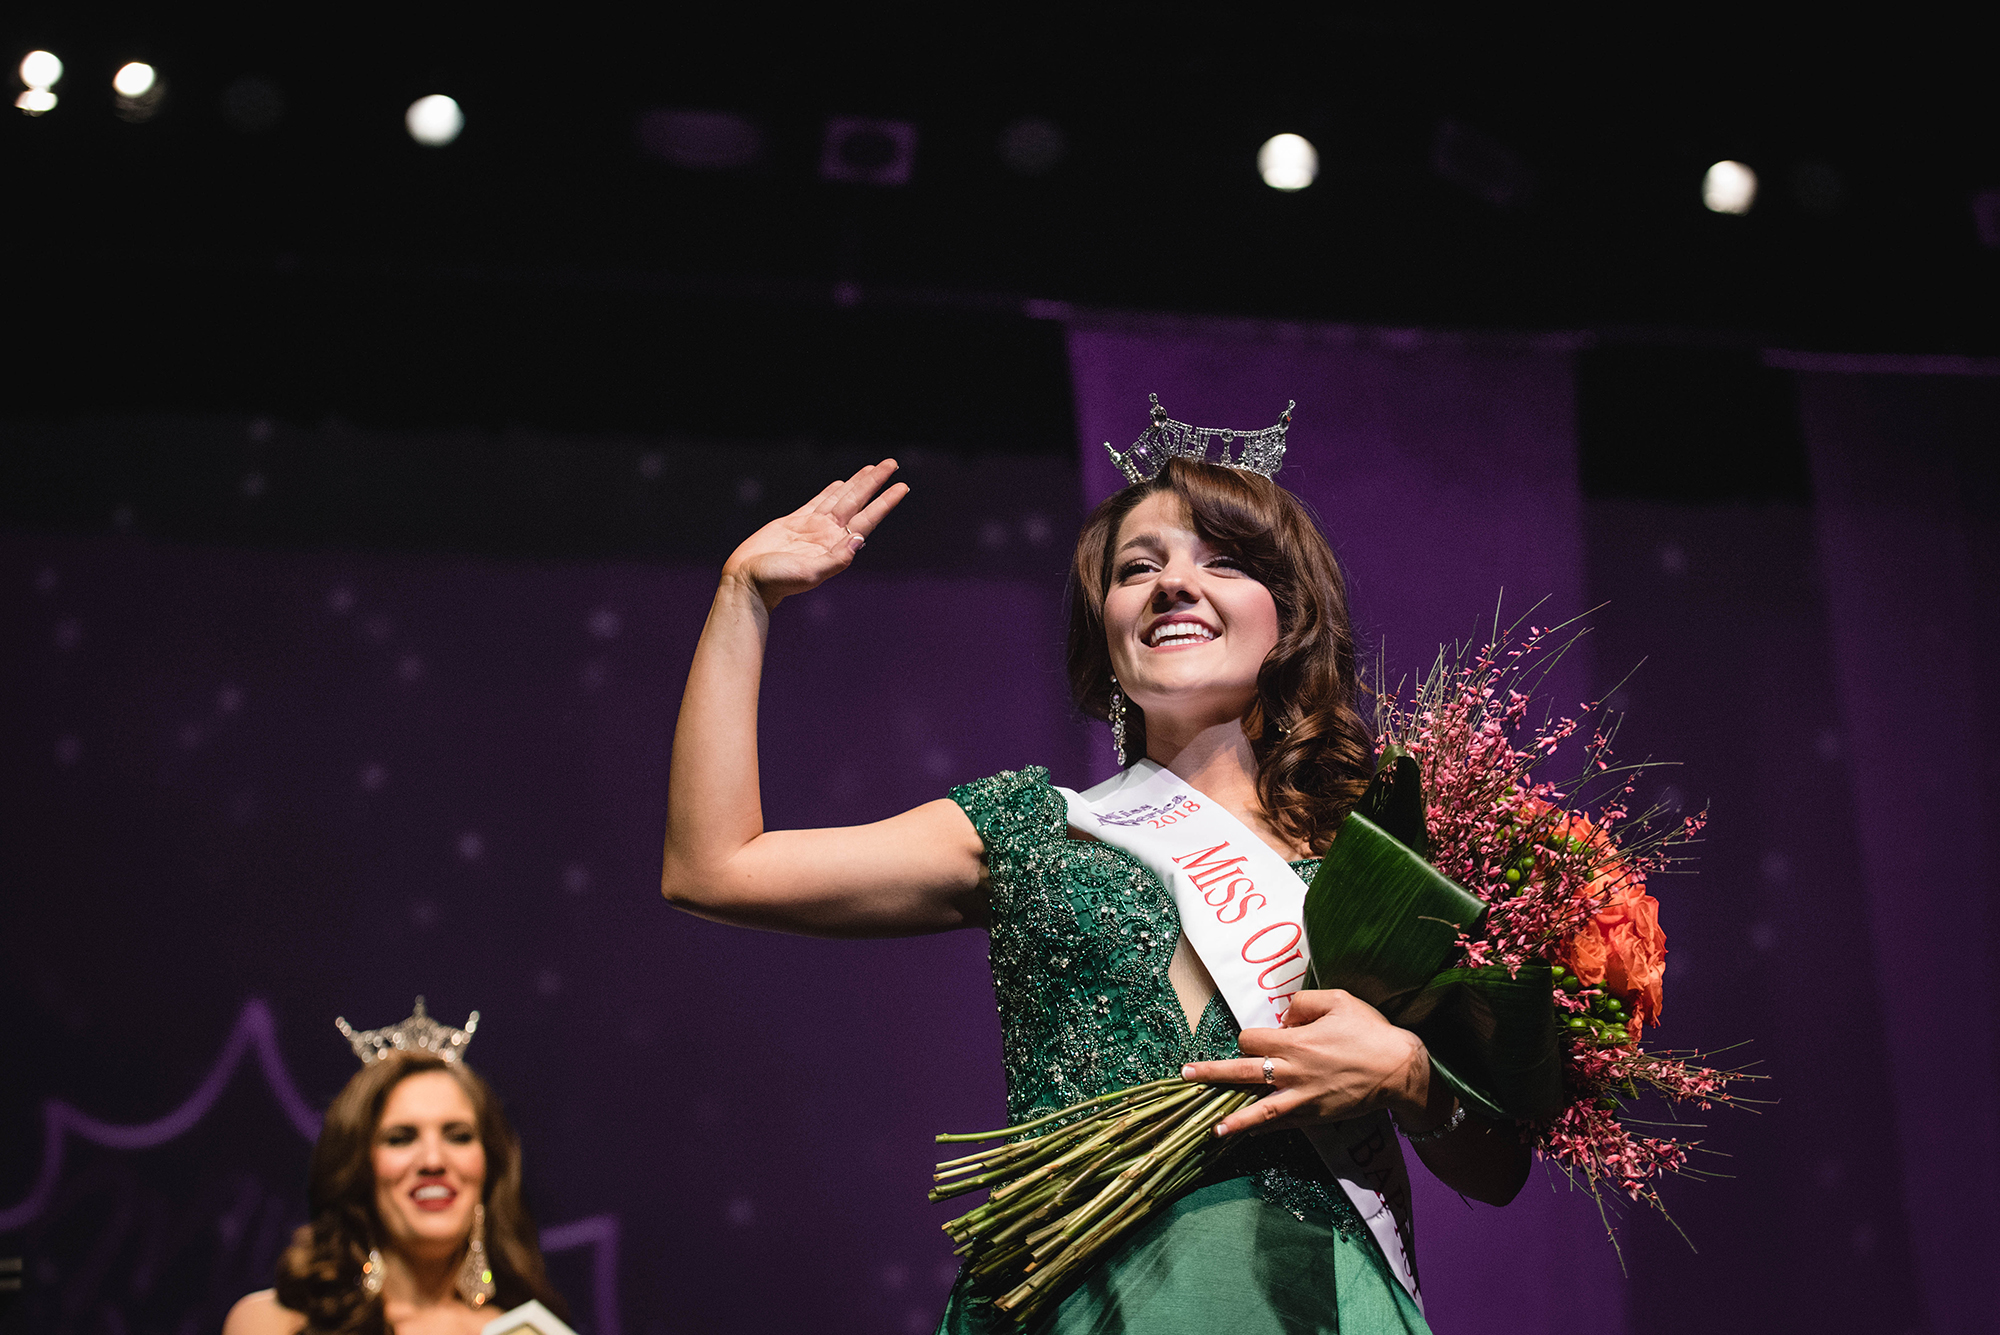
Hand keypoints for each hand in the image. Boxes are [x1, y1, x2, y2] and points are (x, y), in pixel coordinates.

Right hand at [720, 460, 908, 608]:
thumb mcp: (811, 574)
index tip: (902, 486)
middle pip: (858, 501)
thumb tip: (860, 539)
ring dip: (856, 483)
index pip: (868, 518)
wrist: (747, 582)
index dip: (885, 502)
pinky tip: (841, 484)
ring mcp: (812, 527)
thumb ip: (837, 559)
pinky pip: (817, 501)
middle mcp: (828, 534)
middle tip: (892, 463)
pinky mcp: (793, 522)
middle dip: (874, 482)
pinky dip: (830, 491)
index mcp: (836, 545)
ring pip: (840, 497)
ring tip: (872, 469)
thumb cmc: (777, 581)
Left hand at [1181, 989, 1429, 1138]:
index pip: (1250, 1039)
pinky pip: (1282, 1125)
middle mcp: (1291, 1072)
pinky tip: (1245, 1134)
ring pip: (1258, 1111)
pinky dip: (1262, 1129)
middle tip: (1186, 1076)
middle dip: (1212, 1074)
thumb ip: (1302, 1003)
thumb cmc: (1370, 1031)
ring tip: (1211, 1129)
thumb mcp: (1337, 1000)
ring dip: (1233, 1119)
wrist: (1400, 1070)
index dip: (1251, 1035)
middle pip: (1241, 1072)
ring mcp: (1302, 1098)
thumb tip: (1284, 1017)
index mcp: (1294, 1042)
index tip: (1266, 1035)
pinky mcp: (1314, 1116)